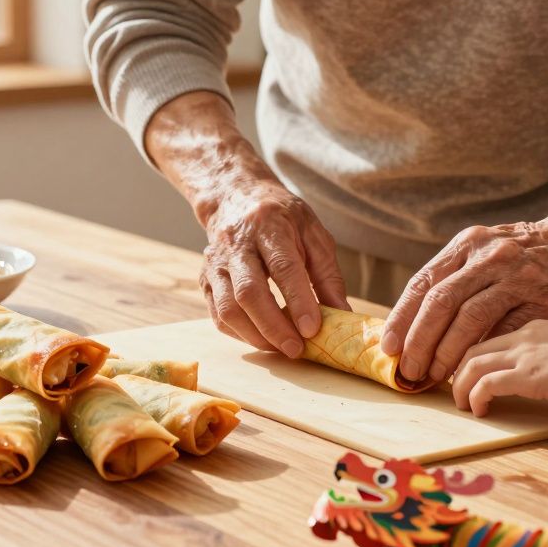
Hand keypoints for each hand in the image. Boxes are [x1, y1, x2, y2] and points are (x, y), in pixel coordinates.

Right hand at [143, 91, 349, 357]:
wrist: (234, 196)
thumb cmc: (281, 217)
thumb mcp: (313, 233)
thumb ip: (327, 273)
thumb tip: (342, 315)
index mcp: (268, 226)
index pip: (283, 267)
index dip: (298, 300)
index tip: (313, 329)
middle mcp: (236, 244)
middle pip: (249, 292)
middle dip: (274, 326)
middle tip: (296, 350)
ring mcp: (215, 263)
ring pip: (228, 308)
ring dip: (256, 335)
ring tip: (281, 349)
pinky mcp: (205, 280)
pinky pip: (218, 315)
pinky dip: (240, 334)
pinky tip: (262, 338)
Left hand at [382, 216, 547, 384]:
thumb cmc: (528, 256)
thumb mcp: (487, 250)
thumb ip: (456, 277)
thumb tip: (415, 320)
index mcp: (469, 243)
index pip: (423, 283)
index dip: (402, 319)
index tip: (388, 347)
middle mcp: (490, 256)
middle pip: (440, 302)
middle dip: (419, 342)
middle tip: (409, 369)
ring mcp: (518, 277)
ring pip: (468, 319)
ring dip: (445, 353)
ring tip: (434, 376)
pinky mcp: (545, 301)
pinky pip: (504, 331)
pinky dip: (482, 354)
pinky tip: (470, 373)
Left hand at [451, 320, 547, 415]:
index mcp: (533, 328)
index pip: (488, 338)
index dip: (471, 357)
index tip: (465, 374)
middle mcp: (521, 337)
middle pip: (469, 348)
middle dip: (455, 371)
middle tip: (454, 390)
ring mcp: (522, 355)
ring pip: (468, 365)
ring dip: (459, 387)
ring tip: (461, 405)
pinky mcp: (527, 376)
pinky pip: (484, 385)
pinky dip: (475, 398)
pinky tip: (480, 411)